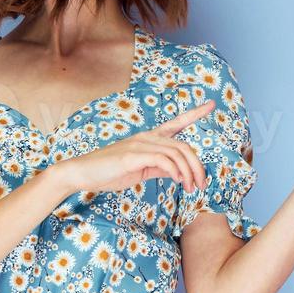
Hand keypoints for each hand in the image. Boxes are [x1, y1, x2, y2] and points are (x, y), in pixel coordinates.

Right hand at [51, 99, 214, 192]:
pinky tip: (178, 181)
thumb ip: (159, 168)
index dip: (195, 113)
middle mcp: (146, 137)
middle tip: (201, 184)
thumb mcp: (140, 170)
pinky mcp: (132, 156)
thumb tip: (177, 172)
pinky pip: (162, 160)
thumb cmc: (109, 172)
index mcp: (149, 138)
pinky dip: (174, 171)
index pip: (176, 122)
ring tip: (190, 187)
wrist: (82, 173)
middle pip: (183, 145)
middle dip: (197, 166)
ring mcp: (139, 145)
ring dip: (188, 172)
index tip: (212, 105)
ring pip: (176, 153)